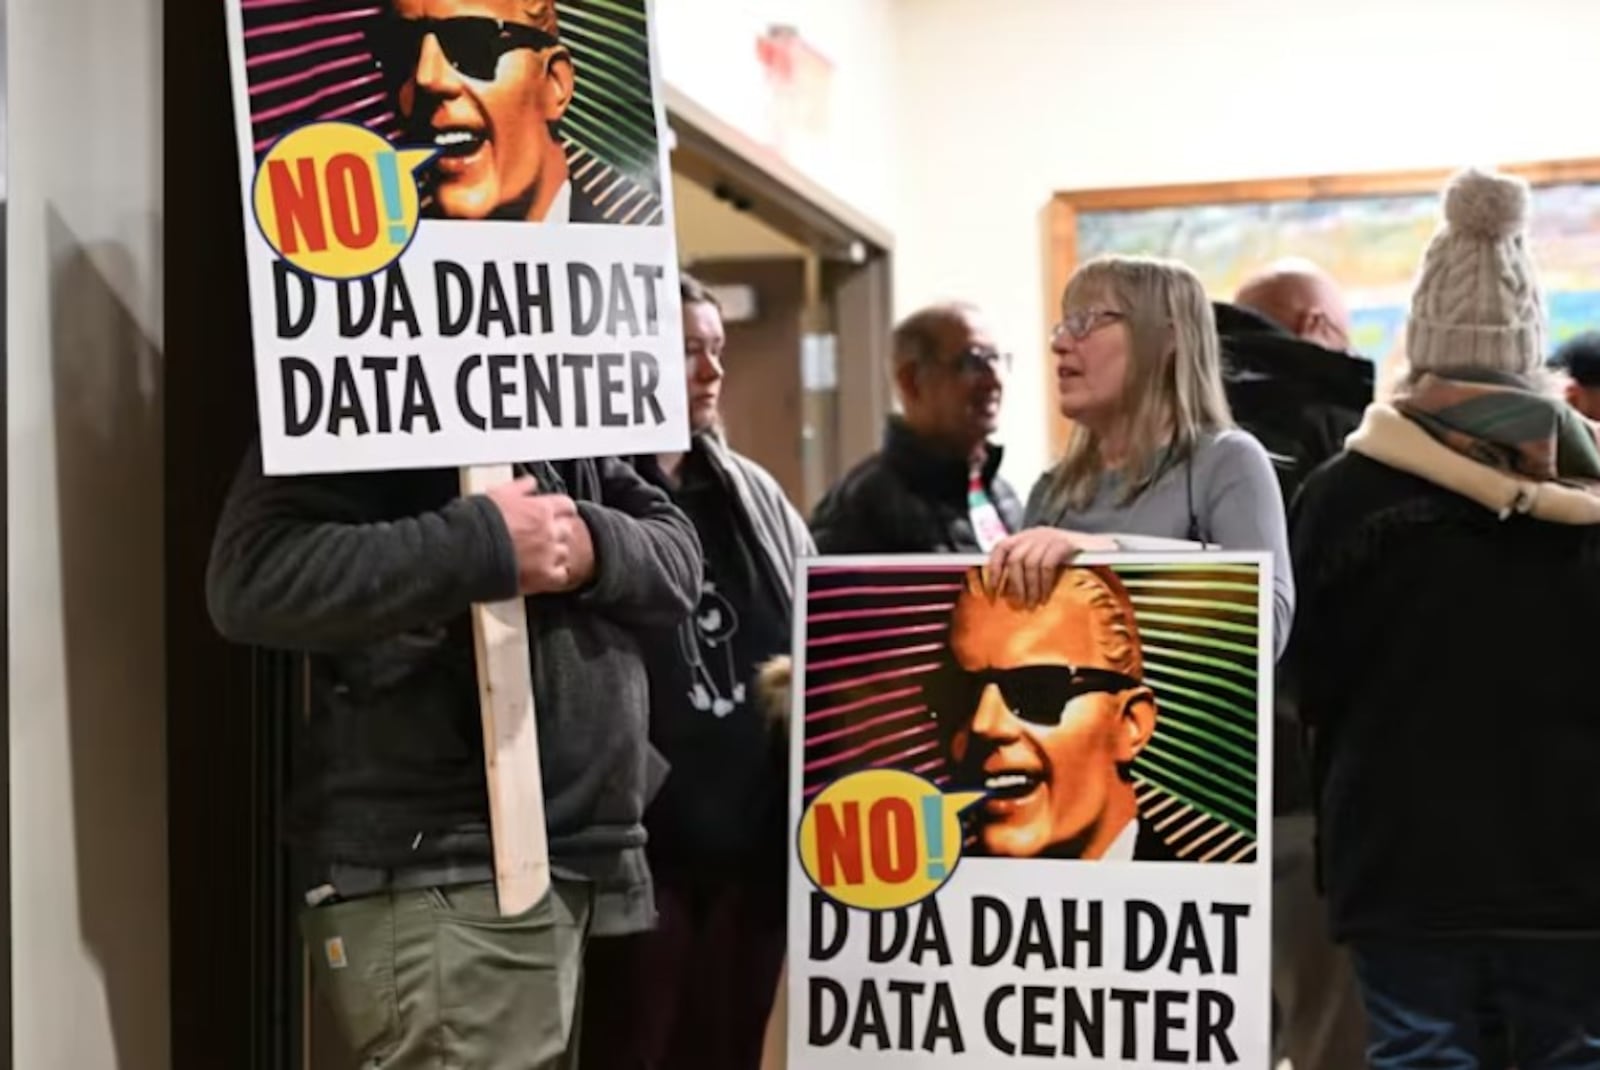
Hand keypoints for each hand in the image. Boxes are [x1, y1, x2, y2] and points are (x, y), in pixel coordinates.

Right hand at [483, 476, 595, 594]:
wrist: (467, 551)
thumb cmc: (478, 522)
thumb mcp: (498, 494)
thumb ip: (519, 487)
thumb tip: (530, 483)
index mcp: (540, 509)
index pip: (565, 505)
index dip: (562, 509)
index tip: (559, 513)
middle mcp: (549, 531)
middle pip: (566, 529)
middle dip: (556, 532)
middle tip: (542, 536)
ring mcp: (548, 555)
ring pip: (564, 552)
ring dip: (554, 553)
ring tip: (537, 555)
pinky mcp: (543, 577)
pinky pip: (560, 576)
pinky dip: (554, 574)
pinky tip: (543, 573)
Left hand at [985, 528, 1117, 607]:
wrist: (1103, 550)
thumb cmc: (1070, 561)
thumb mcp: (1043, 560)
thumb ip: (1026, 568)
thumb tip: (1006, 592)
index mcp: (1026, 536)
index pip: (1000, 548)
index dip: (993, 571)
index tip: (992, 593)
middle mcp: (1036, 533)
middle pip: (1014, 559)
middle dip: (1014, 585)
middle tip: (1020, 604)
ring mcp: (1051, 536)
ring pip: (1029, 563)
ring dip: (1029, 588)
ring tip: (1033, 604)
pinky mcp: (1065, 543)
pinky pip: (1047, 565)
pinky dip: (1043, 583)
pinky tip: (1045, 596)